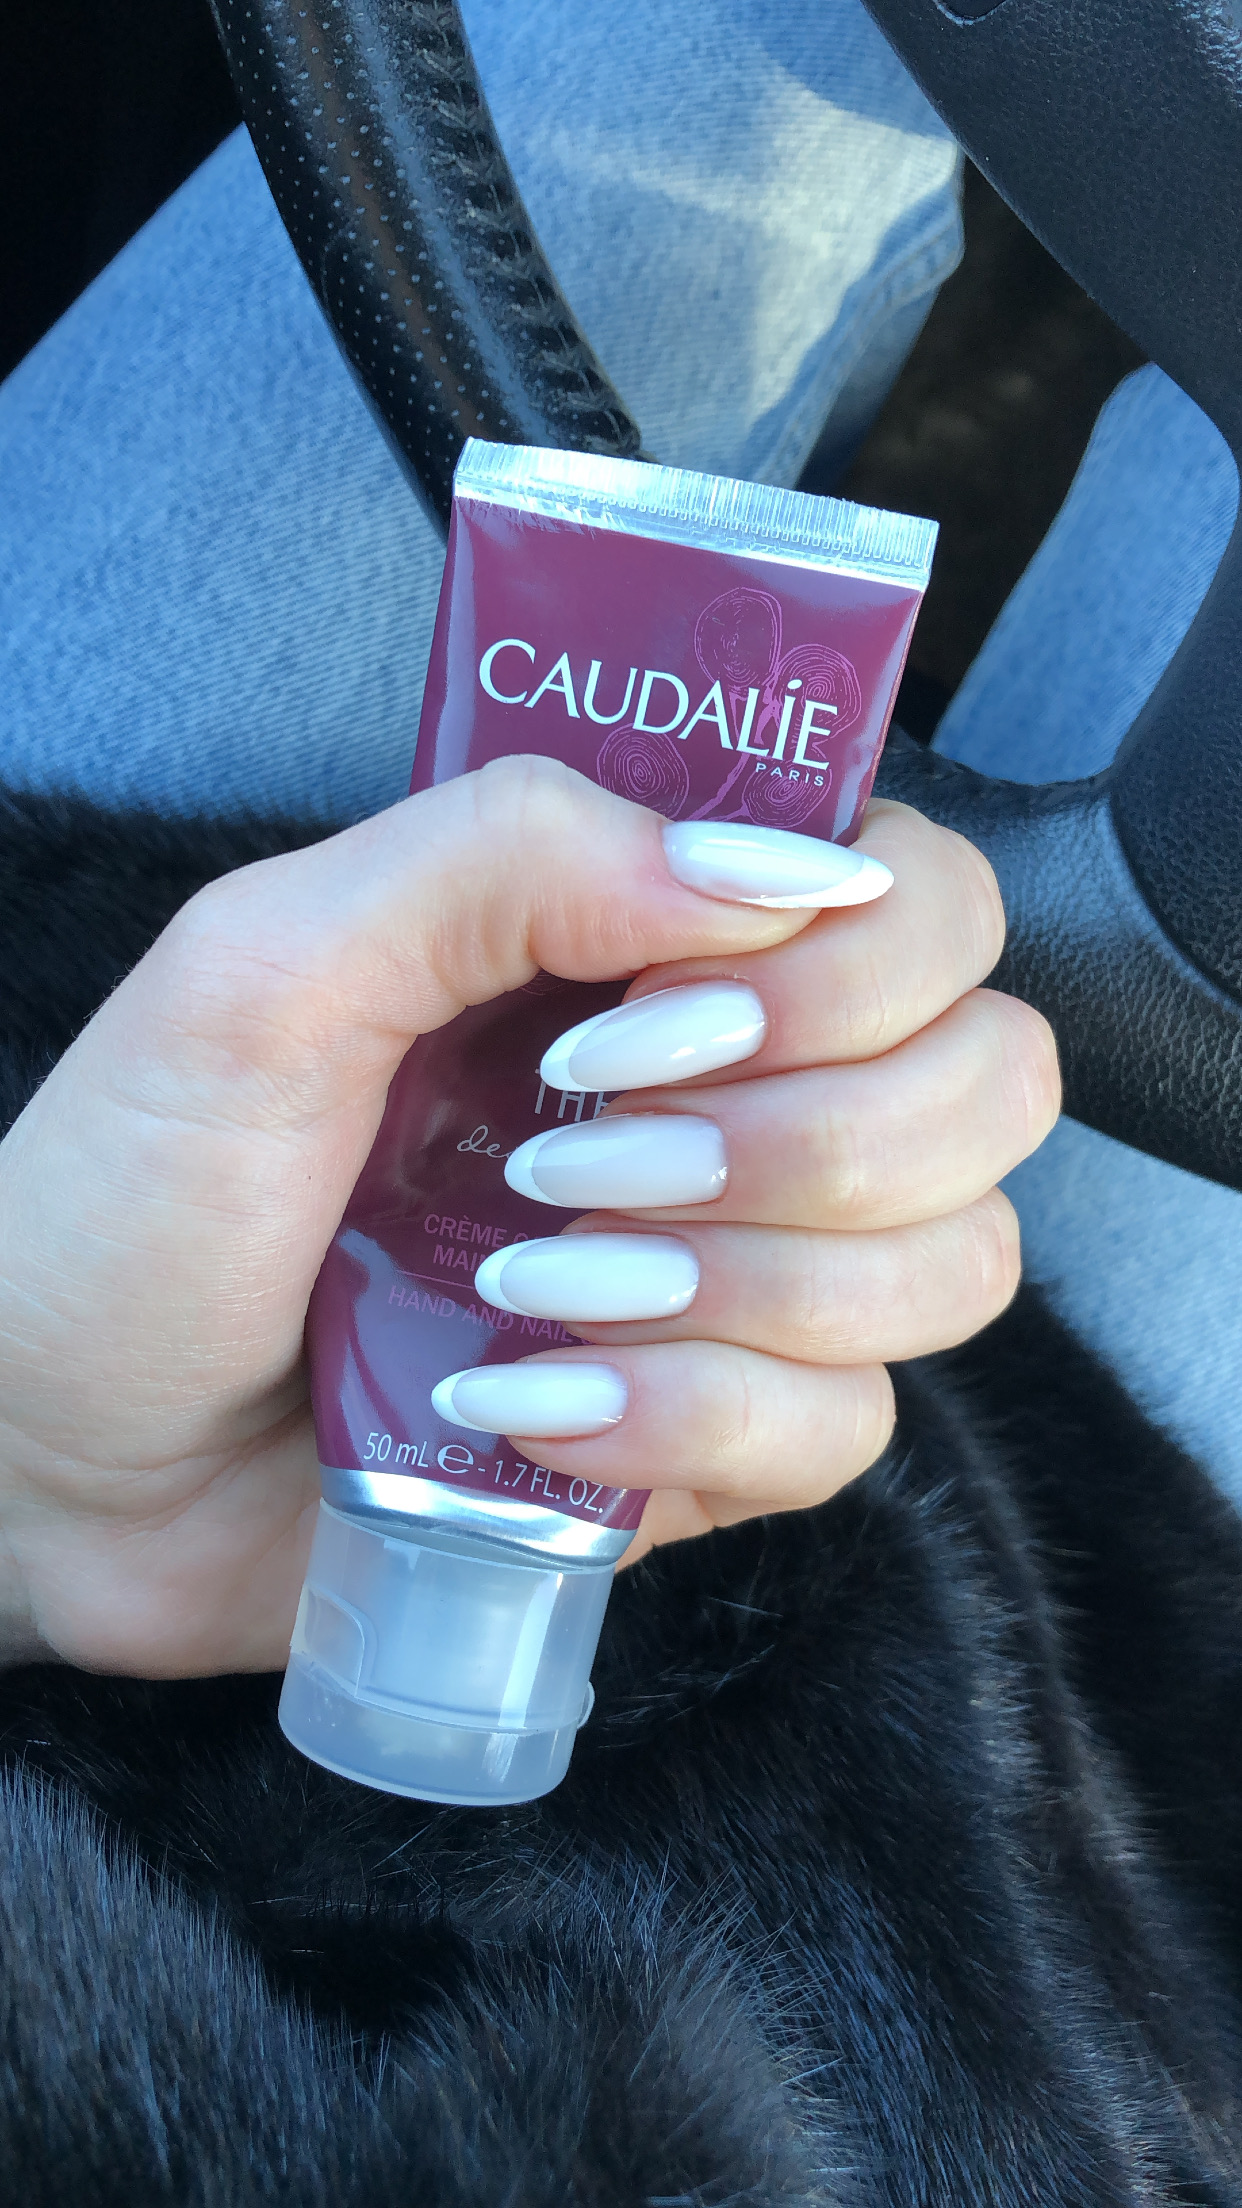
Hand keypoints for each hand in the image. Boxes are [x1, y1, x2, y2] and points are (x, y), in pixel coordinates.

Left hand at [0, 760, 1056, 1672]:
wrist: (46, 1454)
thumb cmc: (129, 1193)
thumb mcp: (268, 965)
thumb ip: (504, 853)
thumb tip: (774, 869)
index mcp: (634, 954)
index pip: (916, 900)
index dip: (861, 956)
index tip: (672, 1011)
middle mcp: (719, 1101)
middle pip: (986, 1083)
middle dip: (812, 1132)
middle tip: (592, 1152)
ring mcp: (730, 1282)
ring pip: (953, 1264)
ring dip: (758, 1281)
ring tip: (539, 1284)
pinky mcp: (708, 1443)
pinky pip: (845, 1434)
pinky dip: (697, 1420)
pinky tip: (535, 1413)